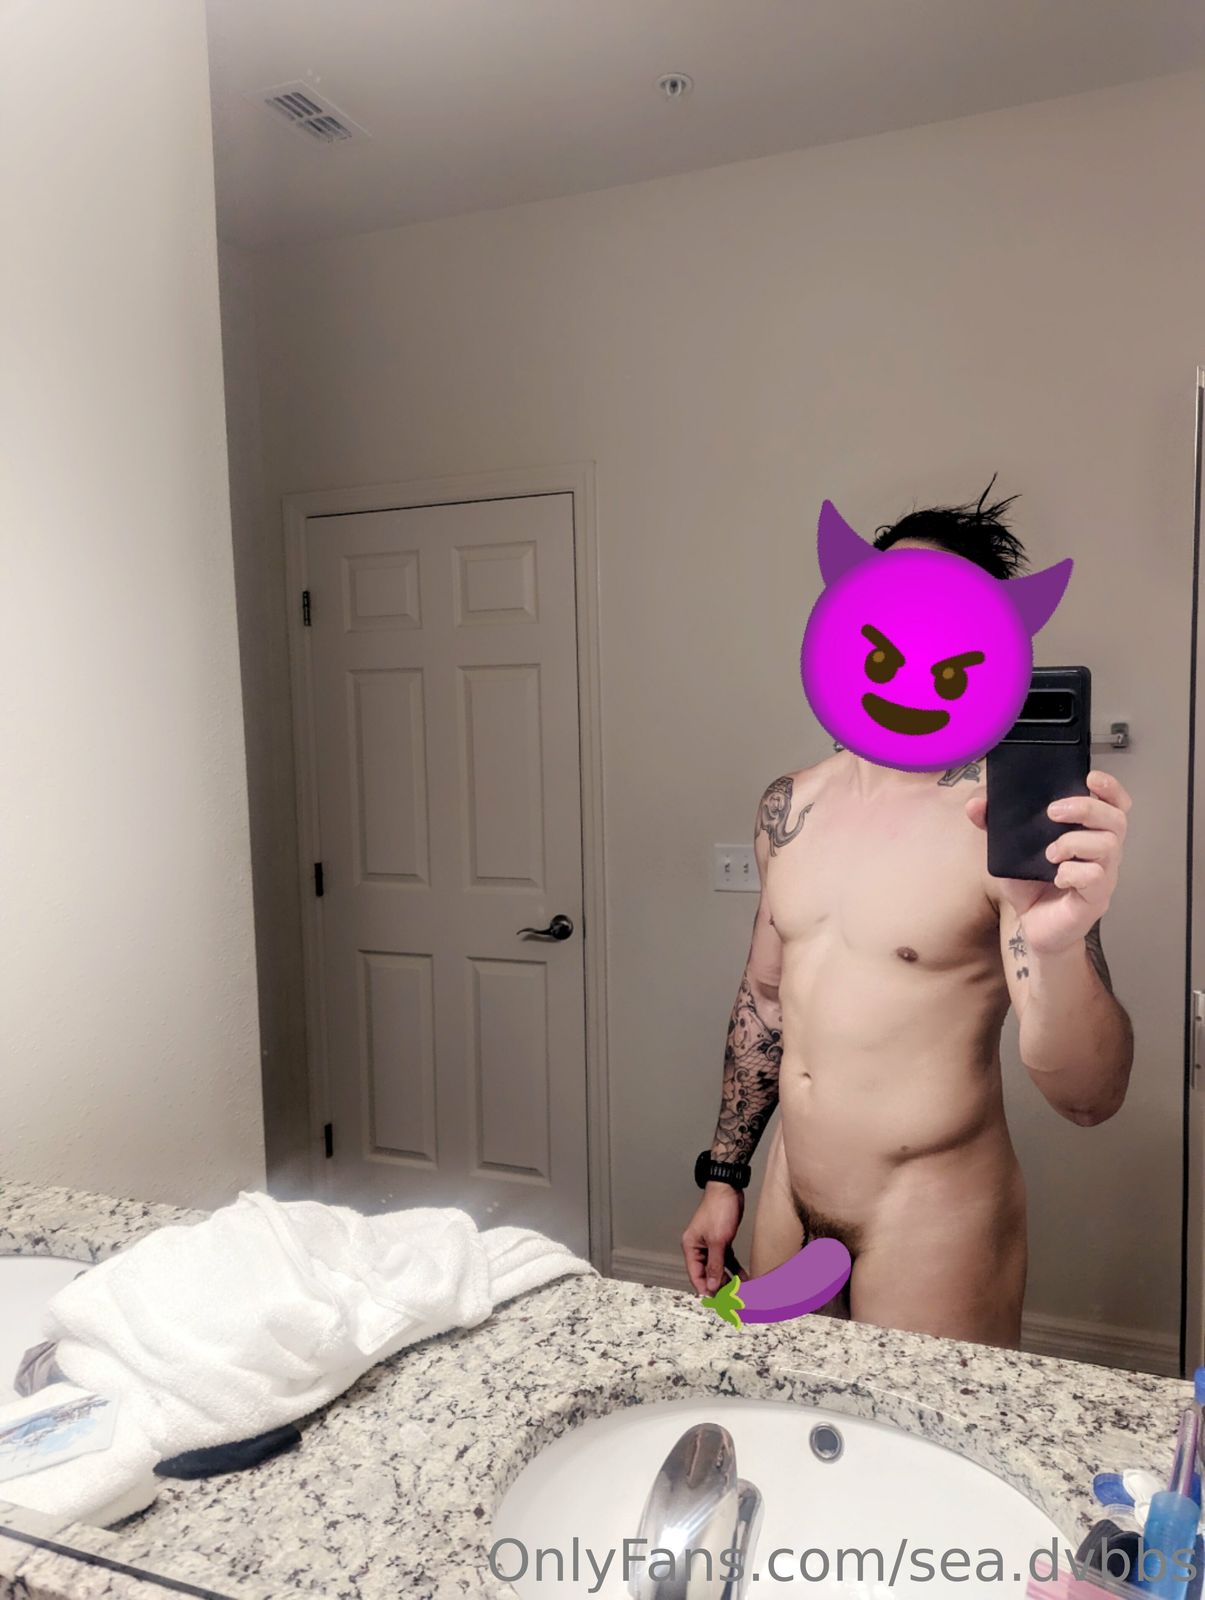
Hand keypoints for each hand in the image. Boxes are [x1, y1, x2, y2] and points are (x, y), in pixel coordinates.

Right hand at [682, 1183, 743, 1295]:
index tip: (718, 1302)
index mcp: (691, 1247)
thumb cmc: (718, 1210)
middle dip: (719, 1286)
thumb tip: (711, 1285)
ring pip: (718, 1268)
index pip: (695, 1275)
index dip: (706, 1289)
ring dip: (728, 1279)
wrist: (728, 1189)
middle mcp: (699, 1247)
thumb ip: (714, 1264)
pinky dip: (734, 1269)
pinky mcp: (722, 1241)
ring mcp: (710, 1245)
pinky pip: (727, 1260)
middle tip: (732, 1298)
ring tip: (740, 1291)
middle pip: (707, 1273)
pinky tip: (744, 1277)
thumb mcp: (718, 1241)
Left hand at [965, 769, 1131, 954]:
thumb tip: (976, 804)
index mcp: (1088, 833)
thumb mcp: (1009, 851)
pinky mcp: (1095, 898)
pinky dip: (1072, 873)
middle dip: (1086, 808)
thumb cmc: (1031, 887)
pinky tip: (1057, 878)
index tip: (1090, 778)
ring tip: (1049, 853)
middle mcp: (1102, 852)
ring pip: (1108, 845)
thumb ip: (994, 825)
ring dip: (1073, 842)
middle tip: (1053, 812)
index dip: (1109, 787)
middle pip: (1116, 819)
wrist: (1033, 927)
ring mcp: (1103, 875)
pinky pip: (1095, 876)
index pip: (1114, 803)